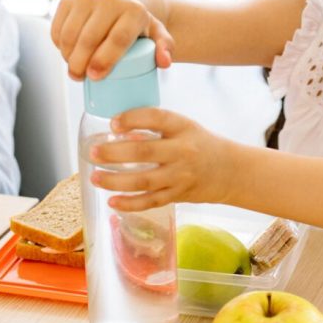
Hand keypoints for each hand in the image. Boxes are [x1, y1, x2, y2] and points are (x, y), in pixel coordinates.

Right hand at [51, 0, 172, 80]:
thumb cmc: (138, 26)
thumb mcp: (156, 35)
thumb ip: (165, 47)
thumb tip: (164, 63)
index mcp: (134, 11)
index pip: (117, 39)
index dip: (104, 60)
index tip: (95, 77)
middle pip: (89, 39)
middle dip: (80, 63)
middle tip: (80, 78)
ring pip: (70, 34)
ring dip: (67, 56)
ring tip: (73, 70)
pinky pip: (58, 28)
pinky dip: (59, 45)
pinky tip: (66, 54)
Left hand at [88, 108, 235, 211]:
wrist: (230, 171)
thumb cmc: (200, 145)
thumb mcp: (184, 127)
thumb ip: (156, 127)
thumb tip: (117, 130)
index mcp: (183, 127)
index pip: (156, 118)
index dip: (132, 119)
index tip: (113, 123)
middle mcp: (182, 151)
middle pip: (144, 153)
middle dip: (114, 153)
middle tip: (93, 153)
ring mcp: (180, 176)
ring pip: (143, 181)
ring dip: (115, 181)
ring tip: (95, 177)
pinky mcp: (178, 195)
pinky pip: (150, 201)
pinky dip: (130, 203)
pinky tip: (112, 201)